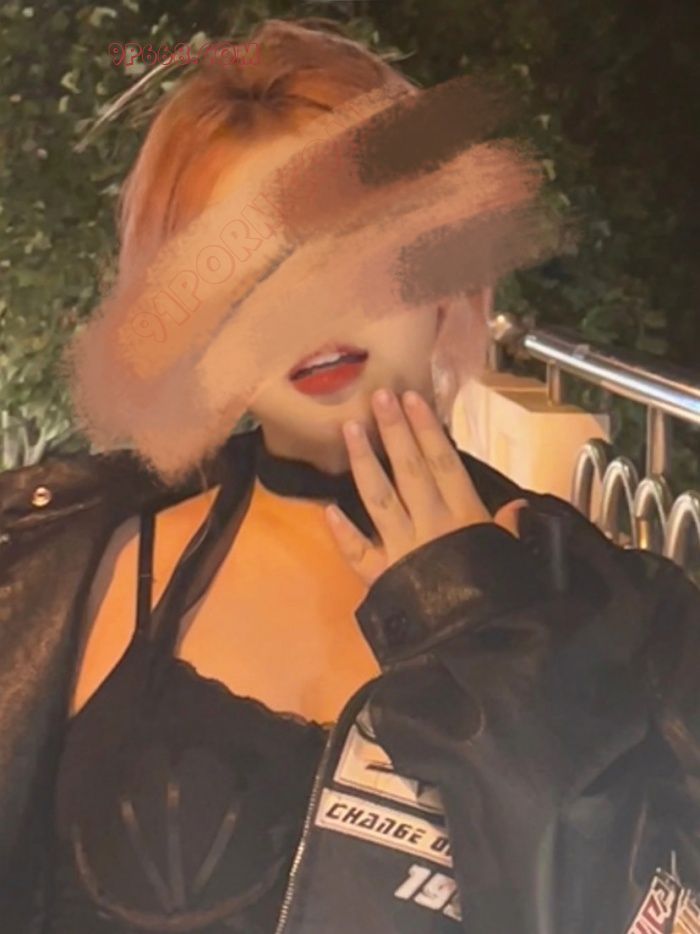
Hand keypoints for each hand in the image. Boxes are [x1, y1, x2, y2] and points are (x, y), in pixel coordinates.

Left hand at [324, 388, 525, 586]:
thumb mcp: (511, 558)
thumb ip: (509, 530)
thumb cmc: (499, 596)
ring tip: (349, 429)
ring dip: (364, 462)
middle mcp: (429, 523)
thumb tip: (517, 507)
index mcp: (464, 515)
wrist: (476, 642)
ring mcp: (401, 547)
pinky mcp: (381, 577)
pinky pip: (358, 553)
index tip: (412, 399)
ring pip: (378, 498)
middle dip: (393, 431)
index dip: (427, 429)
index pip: (442, 462)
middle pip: (408, 469)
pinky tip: (327, 509)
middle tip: (377, 397)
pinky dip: (342, 534)